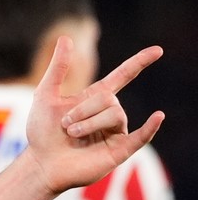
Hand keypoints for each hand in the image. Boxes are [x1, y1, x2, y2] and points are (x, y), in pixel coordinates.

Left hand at [27, 37, 164, 194]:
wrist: (41, 162)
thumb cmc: (42, 131)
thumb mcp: (45, 95)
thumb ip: (58, 68)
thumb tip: (66, 38)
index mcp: (94, 98)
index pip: (122, 76)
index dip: (139, 63)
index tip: (157, 50)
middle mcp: (109, 113)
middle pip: (109, 99)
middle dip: (83, 110)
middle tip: (65, 124)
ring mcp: (116, 132)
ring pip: (115, 115)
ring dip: (89, 123)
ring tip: (72, 134)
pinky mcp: (119, 150)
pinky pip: (140, 137)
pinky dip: (150, 127)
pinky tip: (158, 117)